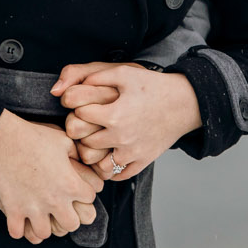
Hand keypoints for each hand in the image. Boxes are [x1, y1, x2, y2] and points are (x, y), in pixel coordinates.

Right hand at [0, 111, 104, 242]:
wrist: (3, 140)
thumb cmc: (33, 137)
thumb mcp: (62, 140)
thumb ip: (76, 153)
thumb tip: (81, 159)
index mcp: (70, 184)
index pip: (90, 198)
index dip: (85, 192)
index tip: (76, 187)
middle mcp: (55, 201)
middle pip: (72, 224)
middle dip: (68, 216)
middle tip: (61, 207)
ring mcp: (34, 209)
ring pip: (45, 233)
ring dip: (43, 225)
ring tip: (39, 215)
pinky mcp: (14, 211)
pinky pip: (18, 232)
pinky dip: (18, 228)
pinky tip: (19, 218)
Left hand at [52, 62, 201, 180]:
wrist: (184, 103)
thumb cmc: (153, 85)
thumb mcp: (124, 72)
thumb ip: (93, 77)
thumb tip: (63, 90)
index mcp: (114, 114)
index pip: (79, 116)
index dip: (76, 108)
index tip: (81, 104)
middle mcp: (121, 137)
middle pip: (85, 142)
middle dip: (83, 132)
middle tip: (86, 124)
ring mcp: (132, 153)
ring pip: (98, 164)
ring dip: (94, 154)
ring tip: (96, 140)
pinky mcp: (142, 162)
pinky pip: (116, 175)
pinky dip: (109, 168)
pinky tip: (108, 153)